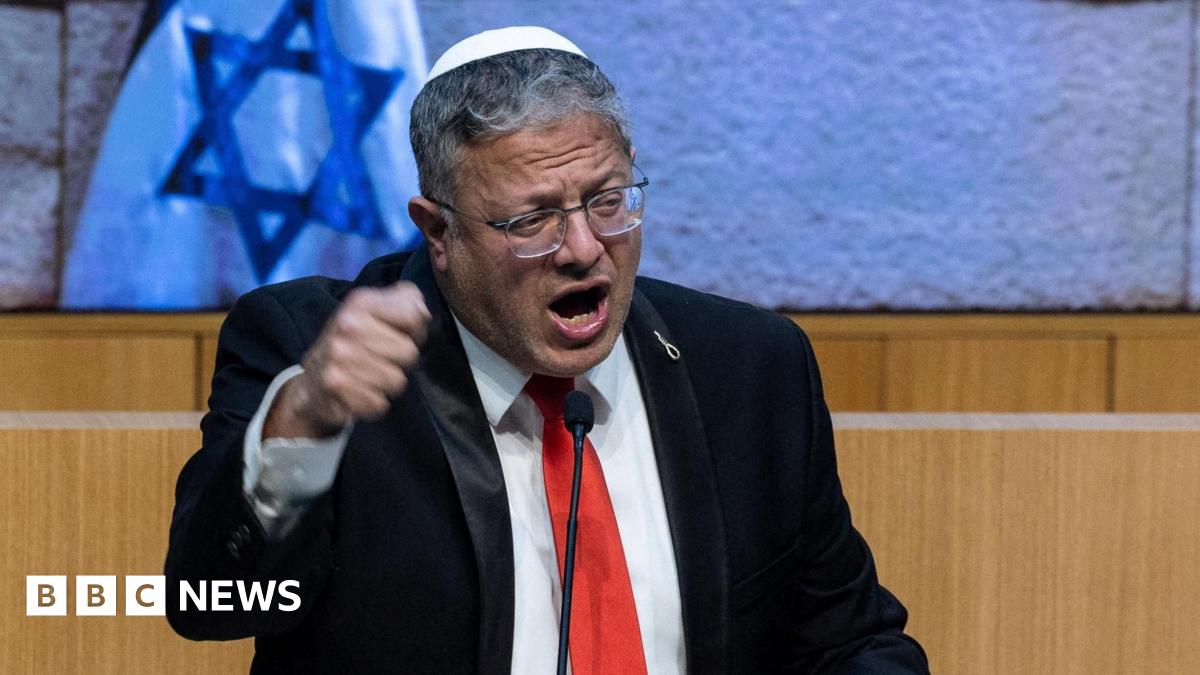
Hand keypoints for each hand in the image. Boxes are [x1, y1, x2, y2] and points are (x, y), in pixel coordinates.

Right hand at [264, 281, 430, 439]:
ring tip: (366, 376)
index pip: (414, 317)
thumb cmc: (354, 344)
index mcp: (361, 302)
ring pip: (397, 380)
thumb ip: (407, 302)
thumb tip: (423, 311)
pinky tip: (357, 392)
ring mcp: (339, 355)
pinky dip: (372, 402)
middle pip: (409, 353)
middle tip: (377, 359)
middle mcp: (347, 325)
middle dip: (398, 361)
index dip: (413, 330)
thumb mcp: (376, 312)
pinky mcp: (336, 385)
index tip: (394, 334)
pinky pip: (380, 402)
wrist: (312, 383)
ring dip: (386, 384)